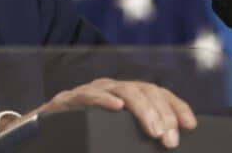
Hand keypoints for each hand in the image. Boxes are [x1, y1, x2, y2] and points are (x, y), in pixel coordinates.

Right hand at [0, 78, 196, 148]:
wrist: (40, 131)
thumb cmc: (83, 133)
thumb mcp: (115, 134)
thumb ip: (135, 134)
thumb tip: (164, 141)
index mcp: (126, 95)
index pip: (157, 93)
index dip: (176, 106)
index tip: (191, 125)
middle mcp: (111, 88)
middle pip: (144, 90)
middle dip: (162, 114)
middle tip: (170, 139)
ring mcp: (91, 90)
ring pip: (123, 90)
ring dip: (142, 110)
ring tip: (154, 130)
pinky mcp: (70, 99)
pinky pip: (88, 94)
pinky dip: (103, 100)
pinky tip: (117, 108)